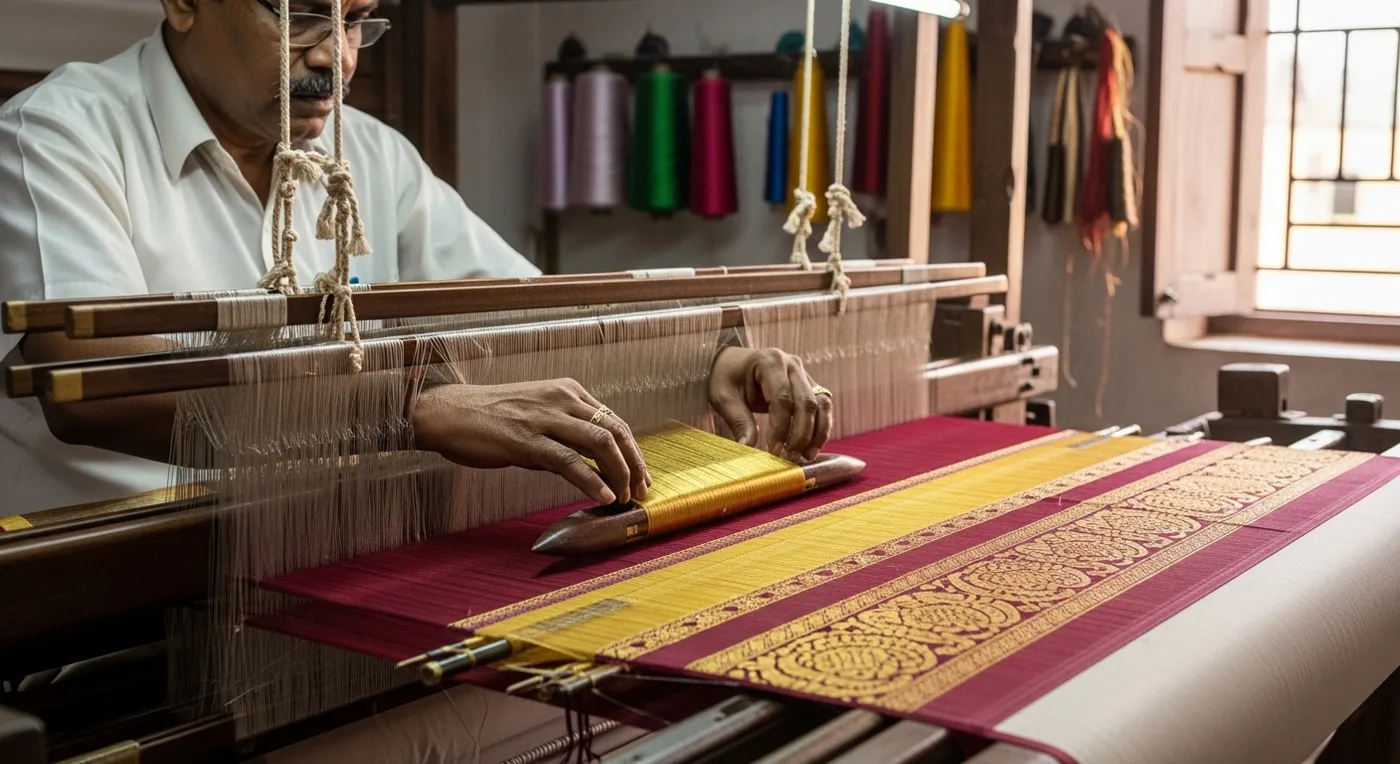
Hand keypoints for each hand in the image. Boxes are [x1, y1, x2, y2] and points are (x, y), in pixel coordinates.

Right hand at [412, 380, 649, 504]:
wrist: (446, 413)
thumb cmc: (488, 418)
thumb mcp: (535, 417)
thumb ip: (564, 437)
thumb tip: (590, 467)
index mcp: (567, 391)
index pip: (613, 420)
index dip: (633, 449)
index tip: (642, 474)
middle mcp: (561, 399)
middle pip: (615, 430)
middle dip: (635, 463)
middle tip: (643, 490)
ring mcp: (544, 418)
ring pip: (599, 442)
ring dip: (620, 472)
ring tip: (626, 497)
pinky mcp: (526, 440)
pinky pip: (569, 461)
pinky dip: (592, 480)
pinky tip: (604, 496)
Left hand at [708, 347, 831, 459]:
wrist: (732, 363)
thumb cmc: (726, 378)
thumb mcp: (724, 397)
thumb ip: (739, 421)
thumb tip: (748, 448)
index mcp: (770, 361)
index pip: (782, 398)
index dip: (781, 427)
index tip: (775, 451)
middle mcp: (792, 364)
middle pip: (806, 402)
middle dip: (801, 434)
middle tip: (790, 457)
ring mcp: (804, 373)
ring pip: (821, 404)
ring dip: (817, 433)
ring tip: (806, 456)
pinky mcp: (809, 385)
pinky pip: (823, 407)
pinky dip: (821, 428)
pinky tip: (811, 447)